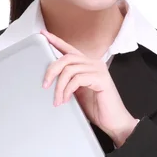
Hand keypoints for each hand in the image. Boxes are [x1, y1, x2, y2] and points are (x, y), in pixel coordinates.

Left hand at [40, 29, 138, 143]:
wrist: (113, 121)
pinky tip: (66, 99)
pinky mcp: (101, 79)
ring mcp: (99, 70)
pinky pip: (77, 79)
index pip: (69, 49)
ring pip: (70, 69)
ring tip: (57, 100)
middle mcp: (94, 63)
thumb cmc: (97, 107)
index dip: (55, 41)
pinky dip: (68, 90)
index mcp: (88, 64)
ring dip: (59, 86)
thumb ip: (68, 81)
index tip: (43, 35)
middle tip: (45, 85)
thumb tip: (50, 78)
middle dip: (52, 70)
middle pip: (66, 58)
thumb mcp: (77, 91)